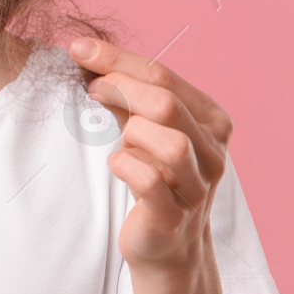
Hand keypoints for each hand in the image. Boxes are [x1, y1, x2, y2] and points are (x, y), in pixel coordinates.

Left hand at [69, 36, 233, 273]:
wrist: (166, 244)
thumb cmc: (155, 176)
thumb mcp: (144, 129)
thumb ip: (126, 96)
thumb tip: (88, 56)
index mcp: (211, 119)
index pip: (163, 75)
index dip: (117, 59)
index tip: (79, 49)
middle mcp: (213, 151)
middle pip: (166, 103)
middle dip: (121, 90)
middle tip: (92, 90)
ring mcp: (198, 186)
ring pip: (169, 143)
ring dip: (132, 134)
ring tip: (121, 142)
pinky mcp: (174, 217)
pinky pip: (150, 181)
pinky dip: (126, 166)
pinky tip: (116, 164)